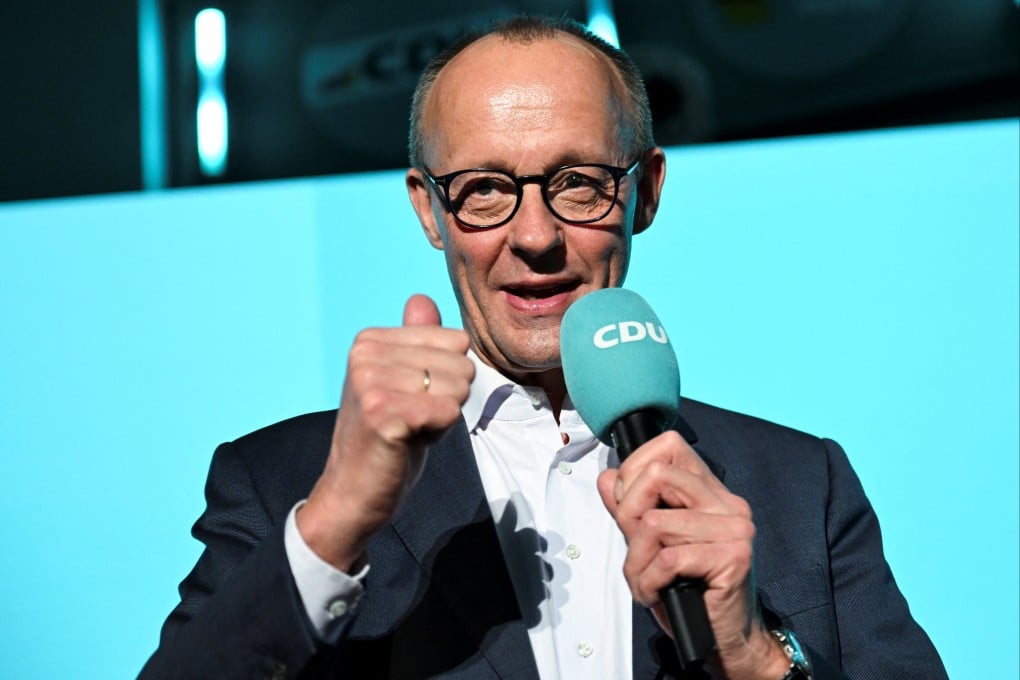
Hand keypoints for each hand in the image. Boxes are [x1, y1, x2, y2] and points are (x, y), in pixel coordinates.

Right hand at [297, 294, 472, 570]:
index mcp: (370, 339)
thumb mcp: (401, 380)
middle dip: (447, 398)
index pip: (455, 340)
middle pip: (461, 363)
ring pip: (459, 387)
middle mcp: (366, 353)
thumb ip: (415, 340)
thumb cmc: (385, 436)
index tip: (411, 399)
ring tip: (408, 429)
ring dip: (442, 417)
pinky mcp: (383, 411)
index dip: (446, 377)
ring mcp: (371, 380)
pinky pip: (449, 411)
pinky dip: (439, 432)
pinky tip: (408, 441)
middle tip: (410, 419)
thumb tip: (422, 299)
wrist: (353, 491)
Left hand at [596, 431, 788, 678]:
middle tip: (635, 547)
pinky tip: (657, 593)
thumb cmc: (689, 592)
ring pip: (655, 522)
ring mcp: (735, 528)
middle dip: (628, 513)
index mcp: (709, 492)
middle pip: (656, 475)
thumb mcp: (650, 545)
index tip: (630, 506)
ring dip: (638, 561)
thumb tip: (607, 478)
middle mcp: (727, 503)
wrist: (724, 640)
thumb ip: (630, 509)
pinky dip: (649, 582)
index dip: (636, 470)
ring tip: (648, 580)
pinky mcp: (734, 557)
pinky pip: (667, 559)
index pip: (669, 446)